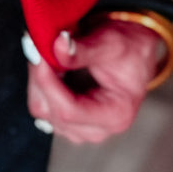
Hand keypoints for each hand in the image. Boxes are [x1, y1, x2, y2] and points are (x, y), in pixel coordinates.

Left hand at [25, 19, 163, 144]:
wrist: (134, 52)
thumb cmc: (130, 49)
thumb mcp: (111, 43)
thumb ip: (83, 49)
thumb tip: (57, 47)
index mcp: (116, 115)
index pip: (68, 111)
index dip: (47, 82)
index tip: (38, 55)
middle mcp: (98, 128)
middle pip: (50, 112)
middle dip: (40, 78)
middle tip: (38, 46)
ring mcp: (81, 127)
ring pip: (42, 108)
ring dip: (38, 79)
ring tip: (46, 53)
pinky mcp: (69, 119)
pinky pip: (42, 104)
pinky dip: (40, 83)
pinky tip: (49, 65)